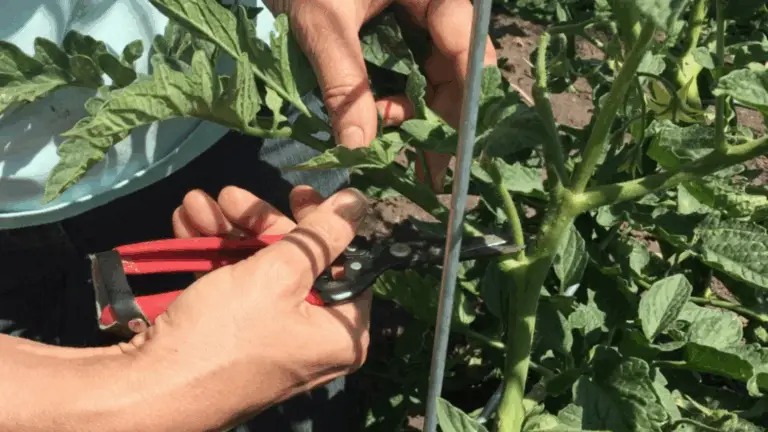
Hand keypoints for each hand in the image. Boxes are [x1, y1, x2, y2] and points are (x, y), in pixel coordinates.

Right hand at [127, 185, 372, 424]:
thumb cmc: (226, 333)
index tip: (296, 194)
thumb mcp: (280, 273)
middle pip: (299, 262)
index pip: (346, 263)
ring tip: (195, 204)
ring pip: (261, 268)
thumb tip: (358, 201)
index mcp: (342, 333)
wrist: (148, 391)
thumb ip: (323, 233)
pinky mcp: (235, 338)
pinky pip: (235, 287)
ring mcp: (272, 338)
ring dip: (227, 231)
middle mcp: (313, 338)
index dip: (321, 224)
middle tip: (230, 195)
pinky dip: (213, 255)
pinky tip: (185, 224)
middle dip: (258, 222)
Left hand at [265, 0, 497, 191]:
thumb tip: (358, 148)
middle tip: (421, 166)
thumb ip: (343, 82)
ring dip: (411, 114)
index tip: (459, 147)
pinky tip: (375, 120)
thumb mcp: (322, 23)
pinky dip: (394, 103)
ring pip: (433, 79)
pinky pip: (407, 77)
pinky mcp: (395, 36)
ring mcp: (417, 22)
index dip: (469, 99)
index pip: (469, 46)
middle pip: (457, 70)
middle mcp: (434, 8)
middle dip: (435, 117)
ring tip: (381, 128)